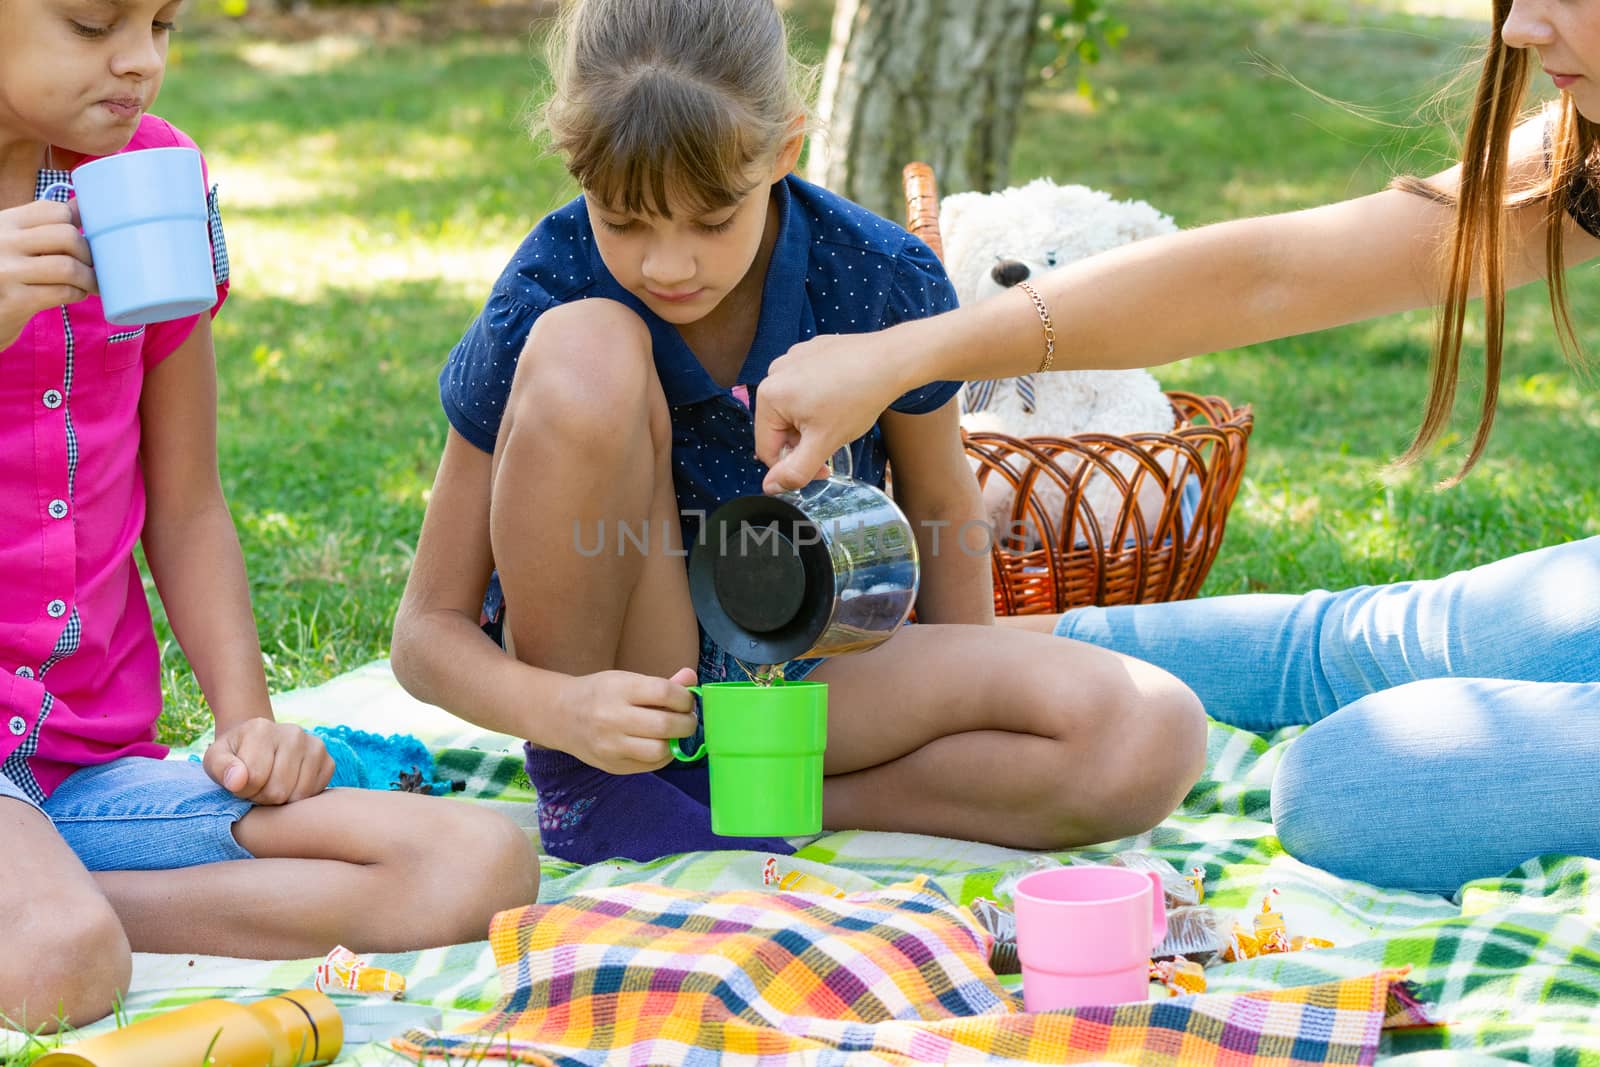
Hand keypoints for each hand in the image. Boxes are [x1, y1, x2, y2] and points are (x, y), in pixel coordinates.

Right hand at [0, 199, 95, 348]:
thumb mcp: (14, 243)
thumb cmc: (3, 275)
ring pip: (68, 266)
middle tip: (91, 267)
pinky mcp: (14, 301)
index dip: (77, 226)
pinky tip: (75, 295)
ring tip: (90, 284)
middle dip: (88, 254)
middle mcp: (2, 242)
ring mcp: (6, 272)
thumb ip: (42, 225)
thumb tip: (78, 205)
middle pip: (67, 236)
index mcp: (4, 222)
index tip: (82, 241)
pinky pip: (63, 292)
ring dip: (89, 278)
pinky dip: (78, 294)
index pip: (55, 210)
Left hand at [203, 718, 334, 804]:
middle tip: (256, 787)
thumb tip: (238, 781)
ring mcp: (315, 745)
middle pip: (277, 790)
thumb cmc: (234, 756)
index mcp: (262, 729)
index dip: (243, 791)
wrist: (259, 744)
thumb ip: (220, 768)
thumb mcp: (215, 760)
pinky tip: (289, 786)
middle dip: (262, 797)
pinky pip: (314, 794)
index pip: (254, 779)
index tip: (239, 783)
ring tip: (270, 786)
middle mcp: (294, 733)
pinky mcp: (328, 761)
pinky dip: (299, 798)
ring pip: (297, 795)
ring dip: (280, 801)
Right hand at [553, 666, 698, 774]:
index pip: (664, 692)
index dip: (684, 698)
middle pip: (664, 725)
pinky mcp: (612, 766)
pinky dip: (664, 756)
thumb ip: (662, 683)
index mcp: (618, 689)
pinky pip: (650, 766)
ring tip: (676, 734)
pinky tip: (661, 745)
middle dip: (687, 723)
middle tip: (688, 719)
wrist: (561, 716)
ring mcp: (611, 745)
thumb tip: (692, 679)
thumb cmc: (601, 693)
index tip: (686, 700)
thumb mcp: (627, 679)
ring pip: (659, 750)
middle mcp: (612, 718)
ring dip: (677, 743)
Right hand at [755, 332, 905, 493]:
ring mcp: (792, 358)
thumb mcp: (824, 443)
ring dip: (812, 420)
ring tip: (840, 414)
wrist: (891, 359)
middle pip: (780, 427)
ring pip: (793, 408)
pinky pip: (805, 386)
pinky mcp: (809, 351)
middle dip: (805, 440)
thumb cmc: (858, 397)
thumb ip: (795, 470)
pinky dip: (820, 397)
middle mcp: (774, 372)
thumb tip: (770, 487)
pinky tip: (842, 395)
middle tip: (834, 438)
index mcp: (769, 395)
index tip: (823, 468)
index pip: (767, 449)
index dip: (794, 467)